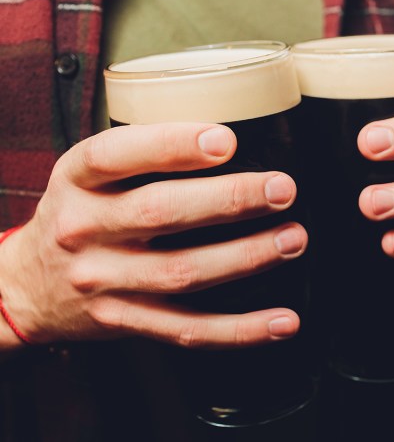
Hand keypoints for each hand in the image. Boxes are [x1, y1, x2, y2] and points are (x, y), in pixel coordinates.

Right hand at [0, 123, 307, 349]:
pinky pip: (188, 330)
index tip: (227, 140)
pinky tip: (283, 321)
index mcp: (76, 180)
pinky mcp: (125, 323)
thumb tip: (232, 138)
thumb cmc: (80, 213)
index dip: (172, 146)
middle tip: (282, 189)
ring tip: (292, 239)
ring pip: (181, 272)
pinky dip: (241, 330)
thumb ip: (143, 155)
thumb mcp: (89, 174)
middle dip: (228, 200)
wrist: (26, 287)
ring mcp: (103, 282)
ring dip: (245, 257)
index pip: (116, 155)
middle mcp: (84, 230)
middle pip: (159, 213)